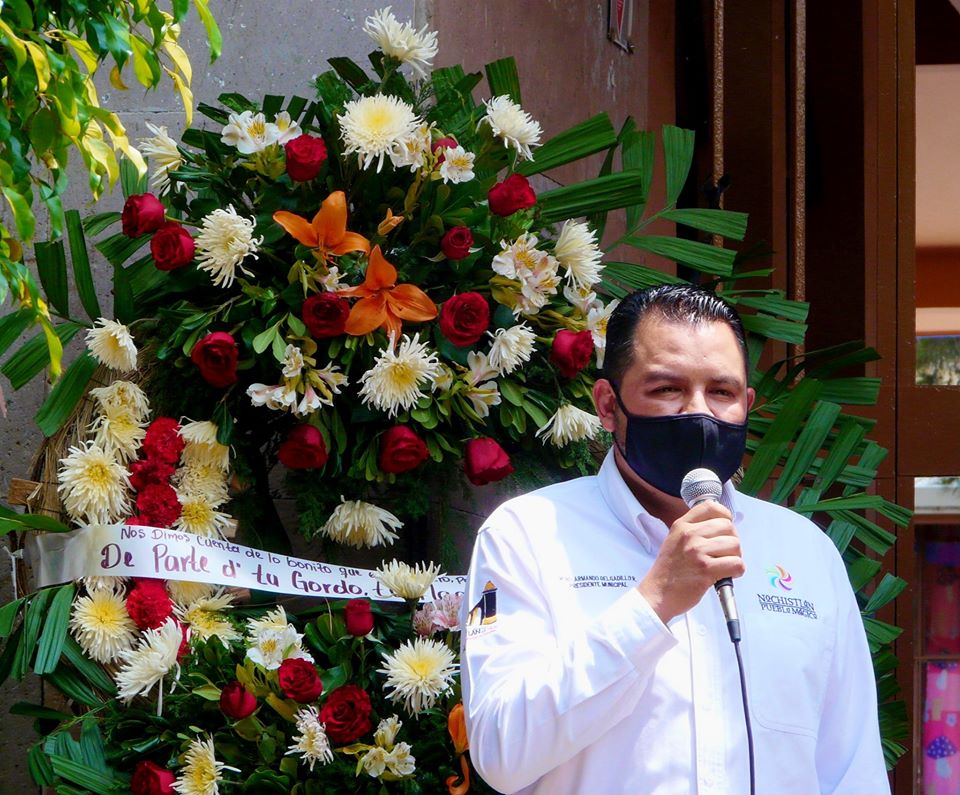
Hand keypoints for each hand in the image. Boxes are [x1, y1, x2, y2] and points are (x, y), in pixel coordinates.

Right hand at [636, 501, 744, 623]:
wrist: (657, 594)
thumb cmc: (669, 570)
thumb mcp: (675, 540)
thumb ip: (694, 530)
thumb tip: (723, 525)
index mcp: (681, 525)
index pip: (711, 507)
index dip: (724, 516)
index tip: (724, 528)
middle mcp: (689, 535)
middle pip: (728, 527)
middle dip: (732, 541)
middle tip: (724, 553)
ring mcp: (697, 551)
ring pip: (735, 545)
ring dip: (735, 557)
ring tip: (724, 564)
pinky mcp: (706, 569)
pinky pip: (736, 564)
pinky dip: (737, 570)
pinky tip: (726, 574)